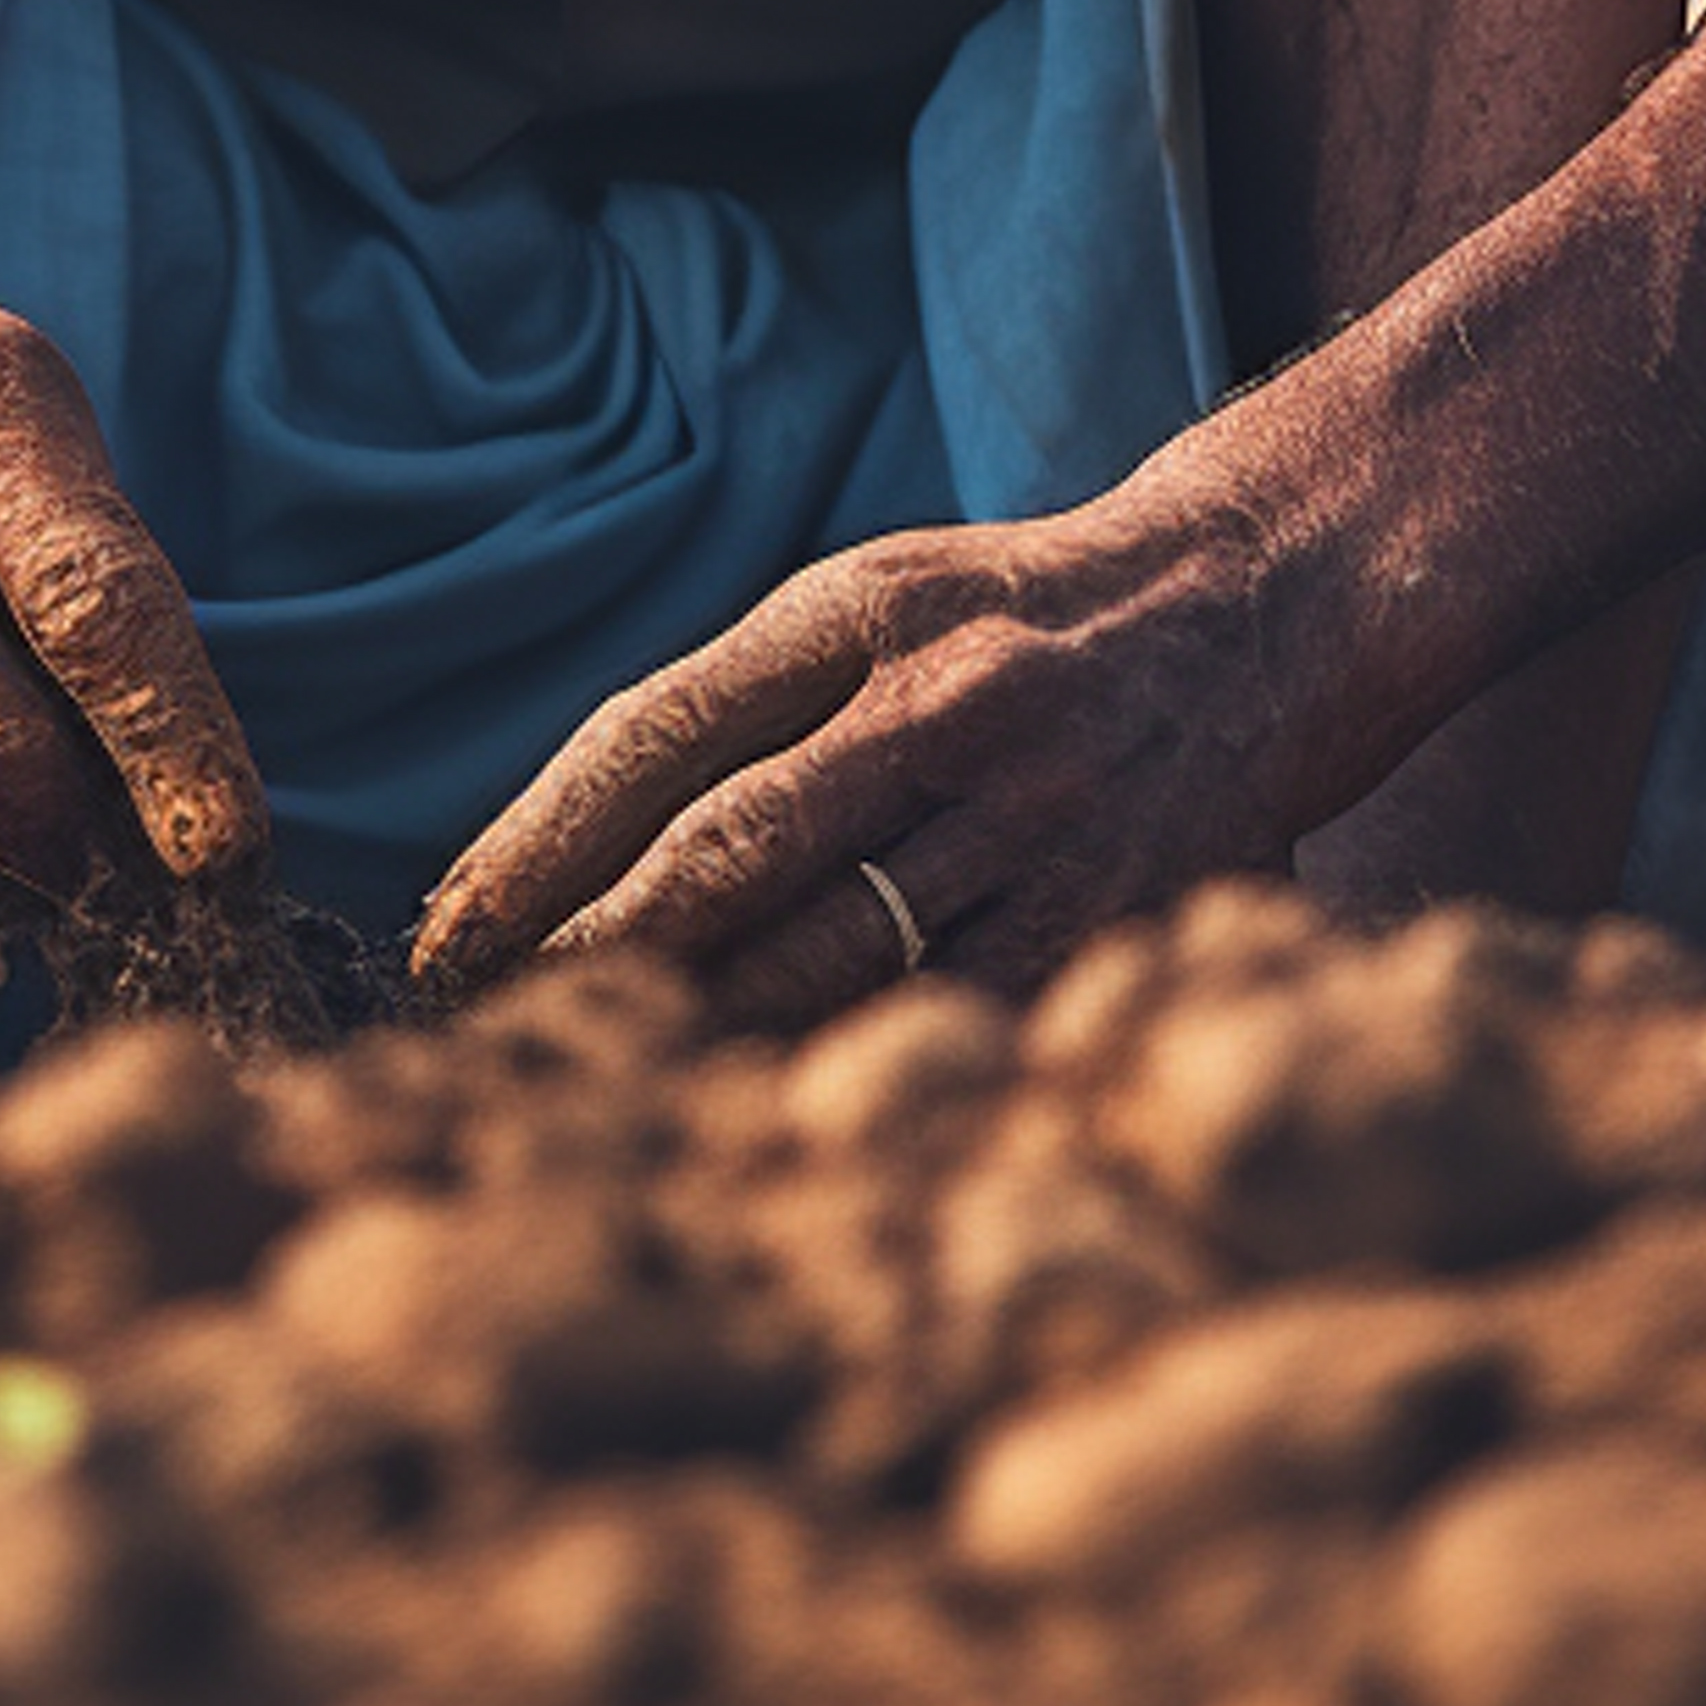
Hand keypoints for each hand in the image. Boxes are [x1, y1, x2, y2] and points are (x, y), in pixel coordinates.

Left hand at [415, 461, 1347, 1025]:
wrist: (1260, 608)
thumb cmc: (1019, 623)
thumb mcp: (878, 598)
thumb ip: (745, 701)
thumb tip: (566, 851)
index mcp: (861, 611)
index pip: (654, 733)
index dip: (533, 845)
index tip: (446, 934)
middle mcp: (941, 707)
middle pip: (721, 857)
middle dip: (588, 959)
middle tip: (485, 1036)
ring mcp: (1027, 818)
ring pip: (821, 956)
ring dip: (691, 1031)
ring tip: (593, 1086)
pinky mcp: (1100, 915)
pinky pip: (940, 1019)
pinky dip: (838, 1068)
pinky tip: (763, 1108)